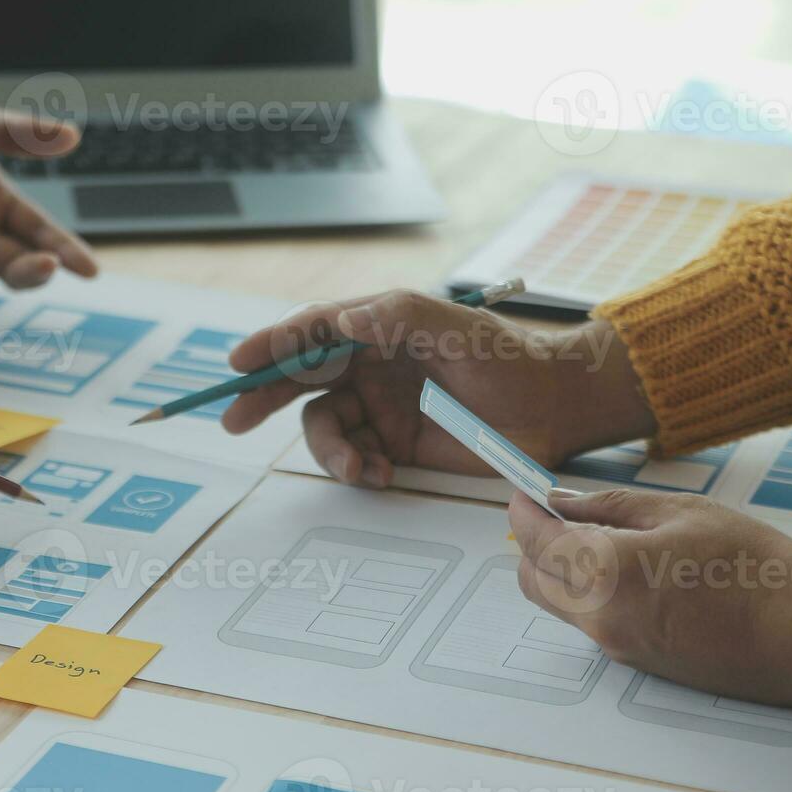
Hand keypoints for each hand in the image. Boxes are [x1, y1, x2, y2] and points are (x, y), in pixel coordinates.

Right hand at [222, 290, 654, 486]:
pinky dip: (356, 469)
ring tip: (359, 469)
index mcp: (378, 326)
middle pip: (299, 379)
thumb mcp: (457, 327)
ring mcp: (379, 407)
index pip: (312, 330)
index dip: (271, 344)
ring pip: (324, 428)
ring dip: (329, 451)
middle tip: (234, 420)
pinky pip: (354, 458)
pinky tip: (379, 475)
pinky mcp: (394, 445)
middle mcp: (369, 364)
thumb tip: (343, 320)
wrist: (557, 411)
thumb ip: (399, 316)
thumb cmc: (510, 358)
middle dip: (263, 399)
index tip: (239, 362)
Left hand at [512, 488, 791, 709]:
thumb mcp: (680, 513)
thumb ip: (609, 506)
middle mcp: (599, 616)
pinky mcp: (638, 664)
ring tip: (601, 540)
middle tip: (558, 515)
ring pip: (559, 604)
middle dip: (534, 546)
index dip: (523, 512)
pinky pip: (593, 624)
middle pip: (533, 579)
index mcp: (604, 571)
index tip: (522, 494)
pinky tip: (631, 574)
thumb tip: (559, 499)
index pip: (534, 540)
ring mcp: (617, 646)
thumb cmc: (755, 565)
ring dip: (561, 572)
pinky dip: (591, 595)